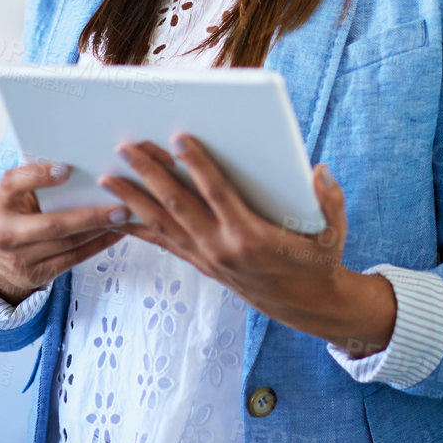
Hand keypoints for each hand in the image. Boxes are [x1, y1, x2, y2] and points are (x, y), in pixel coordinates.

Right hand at [0, 161, 129, 305]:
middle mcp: (5, 232)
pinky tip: (117, 232)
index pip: (13, 184)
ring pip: (68, 243)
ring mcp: (20, 258)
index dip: (39, 176)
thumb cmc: (17, 215)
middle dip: (89, 216)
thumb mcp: (16, 197)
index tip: (67, 169)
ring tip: (125, 216)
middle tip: (120, 205)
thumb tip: (80, 160)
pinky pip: (74, 258)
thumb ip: (37, 180)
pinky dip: (99, 244)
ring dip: (100, 229)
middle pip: (51, 224)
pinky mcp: (37, 275)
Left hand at [101, 137, 396, 356]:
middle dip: (150, 175)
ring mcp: (207, 258)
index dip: (197, 165)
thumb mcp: (334, 232)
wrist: (304, 303)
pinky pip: (164, 242)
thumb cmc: (317, 260)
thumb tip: (318, 171)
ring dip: (134, 200)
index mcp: (251, 236)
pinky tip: (117, 214)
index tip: (179, 139)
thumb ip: (330, 200)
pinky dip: (139, 228)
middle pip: (178, 206)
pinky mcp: (201, 263)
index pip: (217, 194)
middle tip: (127, 148)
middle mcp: (221, 248)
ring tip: (109, 177)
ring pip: (163, 225)